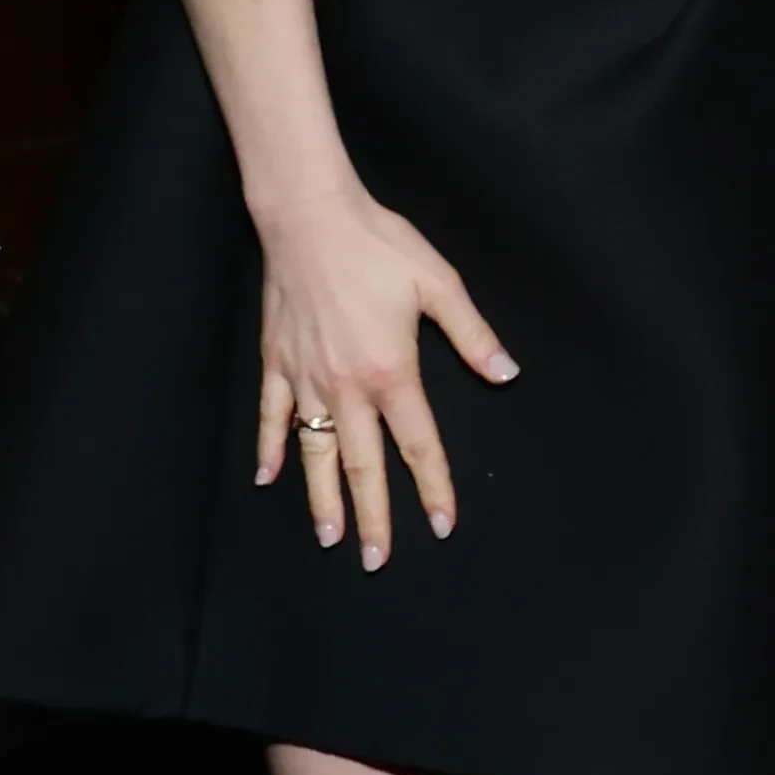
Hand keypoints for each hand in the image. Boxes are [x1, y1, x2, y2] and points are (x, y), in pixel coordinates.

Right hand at [254, 185, 516, 565]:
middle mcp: (345, 387)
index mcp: (391, 371)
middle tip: (375, 558)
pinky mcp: (275, 363)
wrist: (308, 215)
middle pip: (363, 465)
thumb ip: (473, 336)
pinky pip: (272, 416)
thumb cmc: (376, 244)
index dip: (433, 487)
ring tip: (328, 537)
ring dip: (322, 498)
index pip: (418, 444)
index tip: (442, 524)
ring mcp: (304, 378)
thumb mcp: (438, 283)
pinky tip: (267, 478)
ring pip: (314, 453)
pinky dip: (271, 449)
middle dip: (372, 516)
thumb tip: (506, 374)